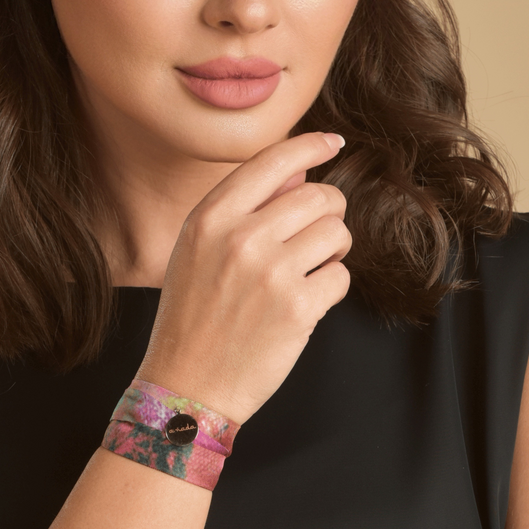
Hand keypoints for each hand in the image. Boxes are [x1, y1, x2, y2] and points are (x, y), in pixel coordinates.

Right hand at [136, 131, 350, 424]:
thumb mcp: (197, 249)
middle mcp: (240, 238)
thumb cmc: (193, 313)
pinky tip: (306, 300)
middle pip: (318, 196)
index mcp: (210, 217)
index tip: (332, 143)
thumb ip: (242, 207)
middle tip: (316, 235)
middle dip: (328, 212)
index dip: (310, 145)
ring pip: (337, 232)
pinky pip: (341, 275)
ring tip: (309, 269)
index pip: (273, 161)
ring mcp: (271, 273)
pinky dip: (331, 286)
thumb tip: (299, 170)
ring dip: (333, 249)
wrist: (186, 386)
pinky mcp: (298, 309)